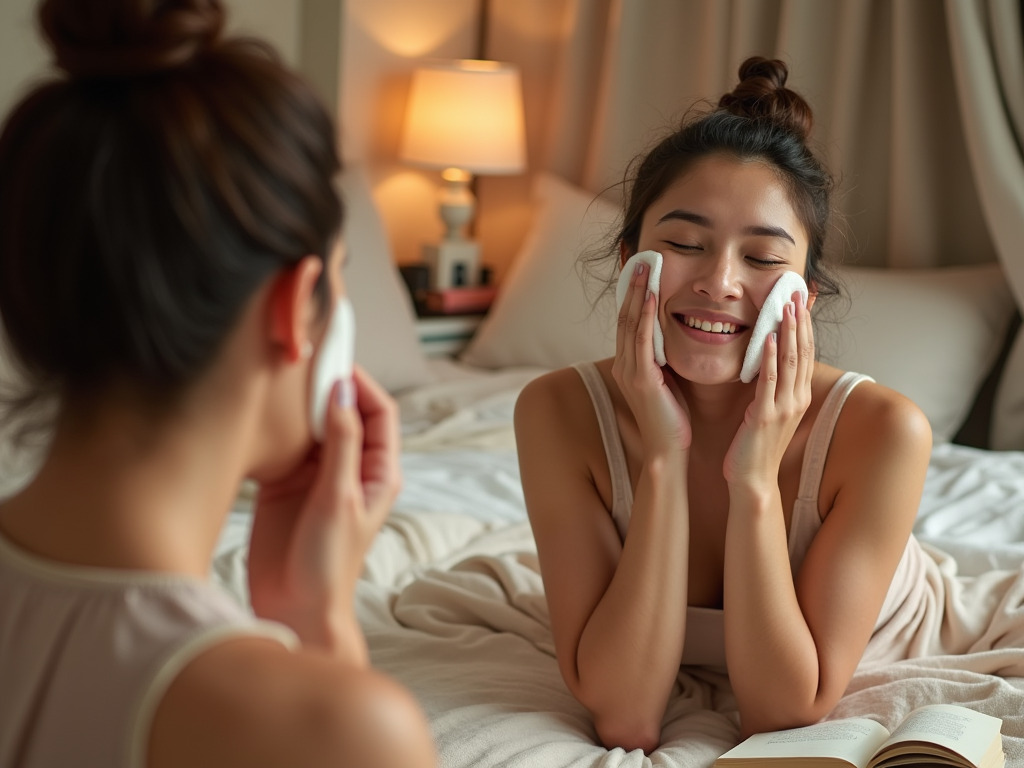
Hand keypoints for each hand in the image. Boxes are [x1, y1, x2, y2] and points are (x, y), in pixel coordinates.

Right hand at [247, 365, 400, 662]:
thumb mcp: (339, 499)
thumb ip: (340, 446)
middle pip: (345, 410)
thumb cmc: (330, 564)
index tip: (334, 356)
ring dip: (300, 402)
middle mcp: (351, 467)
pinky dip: (277, 425)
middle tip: (302, 357)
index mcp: (379, 470)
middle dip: (328, 383)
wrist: (296, 609)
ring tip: (280, 377)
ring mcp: (318, 473)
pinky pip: (285, 442)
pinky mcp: (286, 483)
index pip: (379, 410)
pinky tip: (262, 411)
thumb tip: (341, 392)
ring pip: (314, 423)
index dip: (361, 381)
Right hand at [611, 260, 690, 453]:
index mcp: (630, 365)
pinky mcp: (641, 378)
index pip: (629, 323)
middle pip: (625, 317)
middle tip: (642, 259)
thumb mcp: (668, 382)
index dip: (634, 296)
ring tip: (646, 267)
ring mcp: (630, 371)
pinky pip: (642, 339)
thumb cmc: (672, 420)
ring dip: (638, 293)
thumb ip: (666, 360)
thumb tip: (677, 338)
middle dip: (633, 287)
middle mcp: (625, 365)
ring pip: (630, 322)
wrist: (667, 451)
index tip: (644, 272)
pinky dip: (645, 314)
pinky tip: (651, 296)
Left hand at [724, 291, 812, 491]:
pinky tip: (767, 338)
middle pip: (802, 351)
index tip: (804, 300)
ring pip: (790, 361)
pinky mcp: (766, 416)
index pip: (805, 352)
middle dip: (801, 320)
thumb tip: (767, 362)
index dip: (806, 325)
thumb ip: (771, 387)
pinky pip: (769, 381)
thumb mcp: (768, 411)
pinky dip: (768, 358)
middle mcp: (796, 398)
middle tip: (798, 292)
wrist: (752, 481)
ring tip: (787, 306)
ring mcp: (784, 407)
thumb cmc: (755, 446)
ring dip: (789, 331)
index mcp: (797, 395)